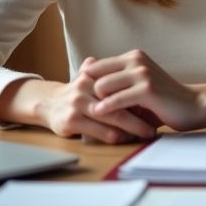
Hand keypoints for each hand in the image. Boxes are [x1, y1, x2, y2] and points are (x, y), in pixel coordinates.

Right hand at [0, 71, 159, 143]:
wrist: (47, 103)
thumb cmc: (78, 93)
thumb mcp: (91, 78)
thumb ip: (110, 73)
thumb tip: (139, 66)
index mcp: (92, 75)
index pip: (121, 84)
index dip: (140, 95)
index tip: (158, 104)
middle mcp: (84, 87)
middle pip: (120, 101)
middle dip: (141, 114)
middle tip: (157, 123)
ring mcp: (77, 104)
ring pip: (112, 117)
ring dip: (132, 127)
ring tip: (147, 132)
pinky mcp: (71, 120)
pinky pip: (99, 130)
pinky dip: (116, 136)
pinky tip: (127, 139)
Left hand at [82, 50, 205, 131]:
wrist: (194, 106)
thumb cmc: (164, 102)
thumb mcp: (137, 88)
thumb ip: (117, 85)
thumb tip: (86, 89)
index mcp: (133, 57)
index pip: (95, 66)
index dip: (86, 84)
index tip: (80, 99)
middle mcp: (136, 60)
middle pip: (94, 75)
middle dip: (88, 94)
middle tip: (84, 110)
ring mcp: (142, 73)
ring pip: (102, 86)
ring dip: (96, 103)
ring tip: (93, 118)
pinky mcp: (146, 89)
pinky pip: (115, 100)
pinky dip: (106, 110)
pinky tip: (100, 117)